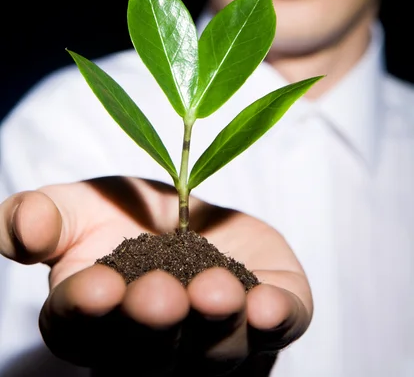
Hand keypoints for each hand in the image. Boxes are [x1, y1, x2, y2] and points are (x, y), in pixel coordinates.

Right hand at [0, 177, 311, 375]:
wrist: (188, 209)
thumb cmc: (123, 214)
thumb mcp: (75, 205)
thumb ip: (41, 216)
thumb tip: (23, 228)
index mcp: (97, 322)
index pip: (83, 329)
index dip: (87, 313)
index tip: (93, 288)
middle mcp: (155, 348)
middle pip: (151, 354)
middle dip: (155, 326)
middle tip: (157, 296)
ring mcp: (216, 340)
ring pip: (216, 353)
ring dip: (216, 327)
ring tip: (214, 292)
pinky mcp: (269, 315)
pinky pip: (278, 332)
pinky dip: (276, 321)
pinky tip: (270, 306)